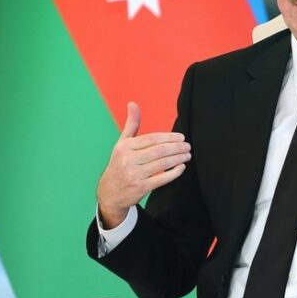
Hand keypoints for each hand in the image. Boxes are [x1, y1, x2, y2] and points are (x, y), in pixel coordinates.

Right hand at [97, 102, 190, 227]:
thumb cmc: (119, 165)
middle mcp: (128, 160)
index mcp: (125, 147)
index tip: (181, 137)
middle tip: (187, 146)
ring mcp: (134, 175)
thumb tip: (133, 103)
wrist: (109, 194)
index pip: (152, 139)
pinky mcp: (140, 187)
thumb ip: (131, 125)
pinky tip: (181, 167)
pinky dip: (174, 173)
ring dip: (178, 158)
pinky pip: (161, 179)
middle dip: (177, 147)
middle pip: (159, 151)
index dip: (169, 137)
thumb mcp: (122, 144)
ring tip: (187, 155)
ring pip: (162, 164)